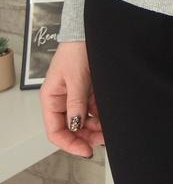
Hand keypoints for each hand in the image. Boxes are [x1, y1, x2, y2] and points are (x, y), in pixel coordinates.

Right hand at [40, 41, 104, 158]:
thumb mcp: (75, 79)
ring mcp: (75, 96)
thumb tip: (75, 126)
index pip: (56, 130)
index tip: (86, 150)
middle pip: (71, 128)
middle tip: (103, 140)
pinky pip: (93, 109)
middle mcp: (62, 100)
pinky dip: (100, 116)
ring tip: (108, 130)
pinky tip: (109, 118)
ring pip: (84, 121)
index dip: (70, 144)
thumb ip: (76, 103)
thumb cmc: (75, 51)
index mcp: (51, 99)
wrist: (87, 33)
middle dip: (86, 137)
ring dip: (95, 127)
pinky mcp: (87, 90)